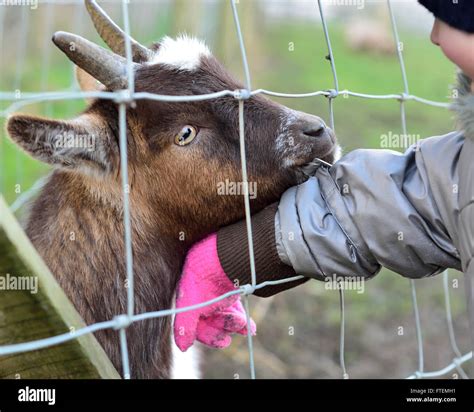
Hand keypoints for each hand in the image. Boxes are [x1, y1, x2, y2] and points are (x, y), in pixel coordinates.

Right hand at [173, 234, 255, 351]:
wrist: (222, 258)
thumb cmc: (202, 281)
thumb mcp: (190, 306)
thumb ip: (184, 327)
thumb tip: (183, 348)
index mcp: (189, 304)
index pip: (198, 327)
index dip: (210, 336)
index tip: (224, 341)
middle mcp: (202, 301)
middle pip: (213, 323)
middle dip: (225, 327)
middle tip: (236, 327)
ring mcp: (217, 296)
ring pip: (226, 318)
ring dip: (236, 324)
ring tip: (245, 325)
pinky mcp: (231, 291)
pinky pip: (236, 310)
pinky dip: (244, 320)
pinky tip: (251, 327)